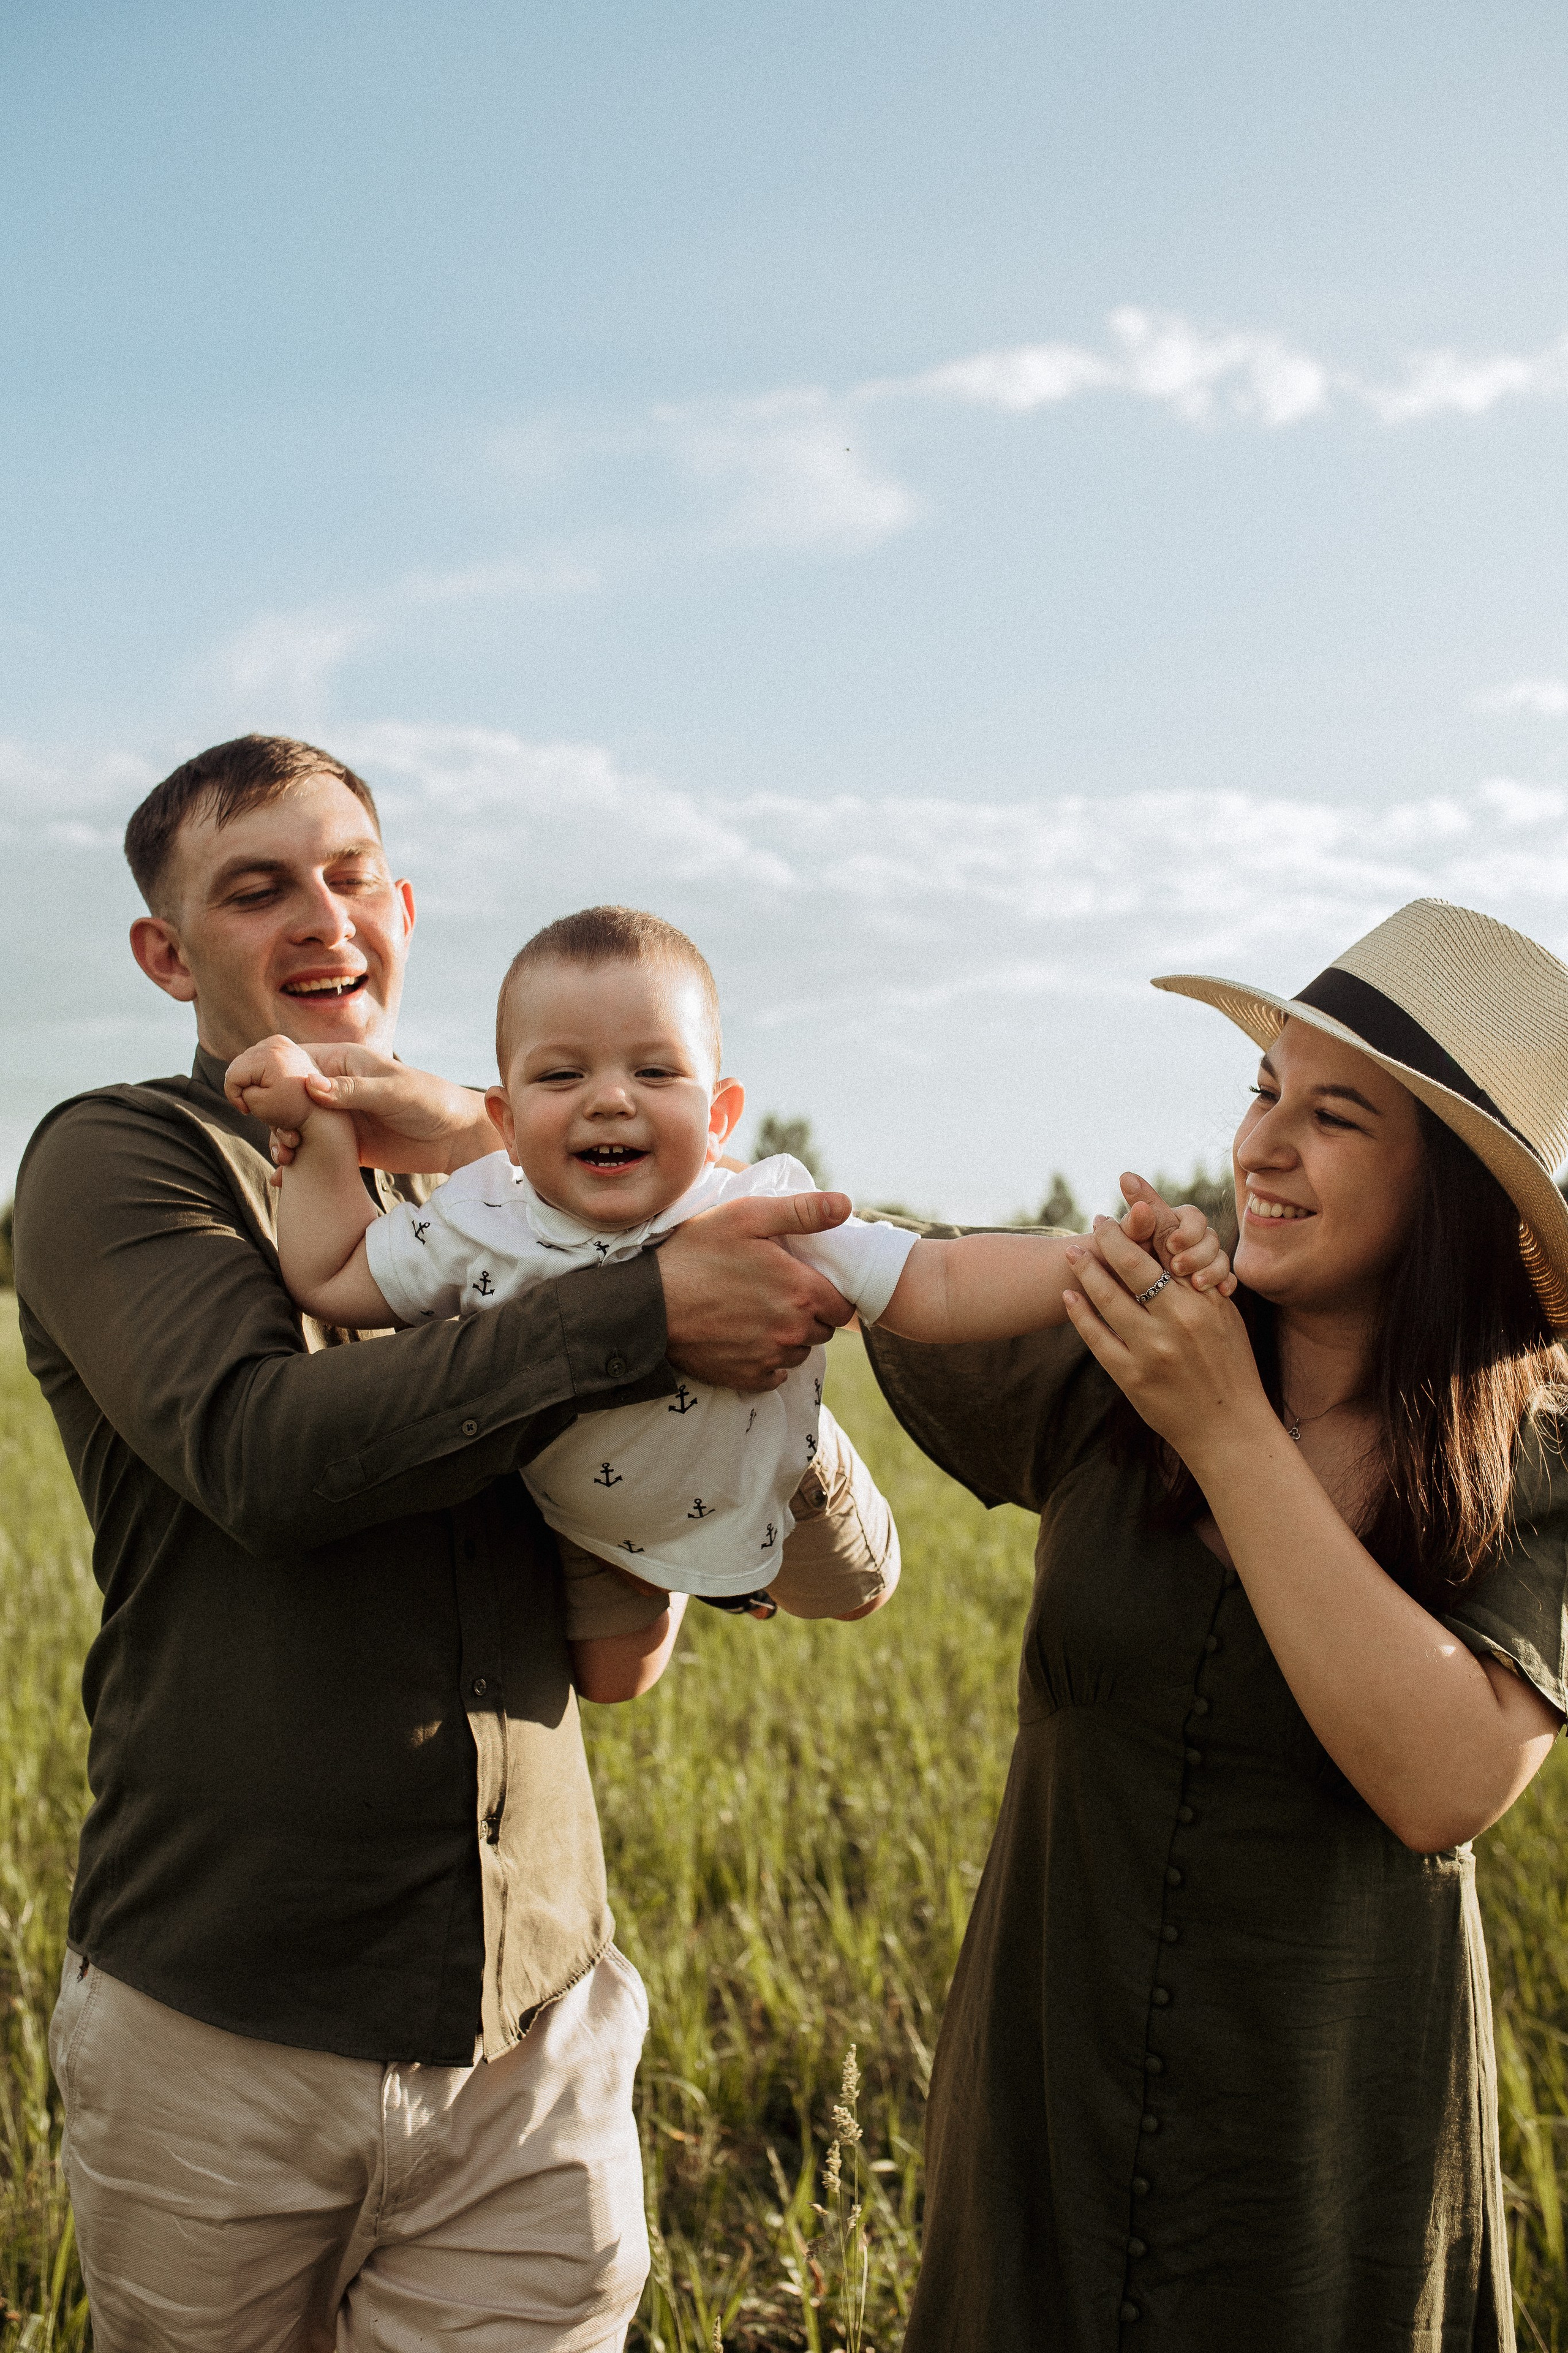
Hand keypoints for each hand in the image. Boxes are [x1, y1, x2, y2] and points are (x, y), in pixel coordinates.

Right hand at [225, 1035, 321, 1132]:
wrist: (327, 1102)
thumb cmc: (297, 1109)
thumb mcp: (263, 1106)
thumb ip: (242, 1093)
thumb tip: (240, 1084)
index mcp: (268, 1055)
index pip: (233, 1074)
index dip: (235, 1096)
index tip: (247, 1111)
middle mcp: (274, 1042)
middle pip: (240, 1066)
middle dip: (244, 1087)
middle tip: (254, 1105)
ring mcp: (280, 1042)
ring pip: (249, 1063)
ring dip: (252, 1081)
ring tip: (265, 1096)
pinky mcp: (285, 1045)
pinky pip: (261, 1059)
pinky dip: (262, 1074)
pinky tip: (270, 1087)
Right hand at [252, 1045, 493, 1175]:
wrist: (458, 1138)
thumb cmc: (432, 1102)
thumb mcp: (393, 1092)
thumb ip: (352, 1091)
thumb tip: (309, 1086)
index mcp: (341, 1063)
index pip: (289, 1060)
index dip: (264, 1074)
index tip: (251, 1097)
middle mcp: (333, 1089)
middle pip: (282, 1096)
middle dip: (270, 1116)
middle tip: (282, 1139)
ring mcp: (336, 1119)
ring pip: (291, 1126)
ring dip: (280, 1141)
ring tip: (286, 1159)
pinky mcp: (343, 1147)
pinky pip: (309, 1152)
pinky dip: (294, 1164)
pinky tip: (284, 1180)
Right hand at [658, 1191, 855, 1392]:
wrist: (649, 1303)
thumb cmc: (696, 1252)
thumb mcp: (747, 1216)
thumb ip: (802, 1212)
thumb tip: (845, 1205)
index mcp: (801, 1291)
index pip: (842, 1306)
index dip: (828, 1293)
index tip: (805, 1282)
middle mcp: (792, 1331)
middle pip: (823, 1330)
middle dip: (809, 1314)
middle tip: (776, 1294)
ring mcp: (770, 1358)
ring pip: (799, 1352)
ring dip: (788, 1337)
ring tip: (757, 1314)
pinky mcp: (747, 1378)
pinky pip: (775, 1375)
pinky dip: (767, 1361)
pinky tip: (745, 1338)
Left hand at [1061, 1214, 1265, 1465]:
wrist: (1229, 1430)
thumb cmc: (1230, 1368)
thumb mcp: (1225, 1319)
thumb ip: (1199, 1285)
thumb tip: (1171, 1247)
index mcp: (1205, 1302)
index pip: (1172, 1245)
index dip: (1148, 1212)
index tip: (1128, 1192)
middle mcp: (1179, 1321)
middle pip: (1134, 1265)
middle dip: (1110, 1237)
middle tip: (1096, 1222)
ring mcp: (1153, 1350)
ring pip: (1108, 1298)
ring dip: (1086, 1270)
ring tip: (1073, 1253)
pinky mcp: (1132, 1377)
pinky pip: (1097, 1337)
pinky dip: (1080, 1314)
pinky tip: (1069, 1297)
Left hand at [1114, 1171, 1235, 1295]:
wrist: (1124, 1310)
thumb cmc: (1118, 1272)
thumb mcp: (1127, 1249)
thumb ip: (1132, 1221)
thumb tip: (1127, 1179)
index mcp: (1168, 1226)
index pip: (1192, 1216)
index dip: (1186, 1230)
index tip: (1171, 1245)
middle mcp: (1186, 1241)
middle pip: (1210, 1236)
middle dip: (1197, 1252)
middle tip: (1177, 1267)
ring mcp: (1201, 1262)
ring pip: (1220, 1257)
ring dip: (1212, 1268)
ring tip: (1196, 1283)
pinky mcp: (1211, 1284)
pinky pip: (1228, 1279)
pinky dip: (1226, 1283)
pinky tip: (1222, 1292)